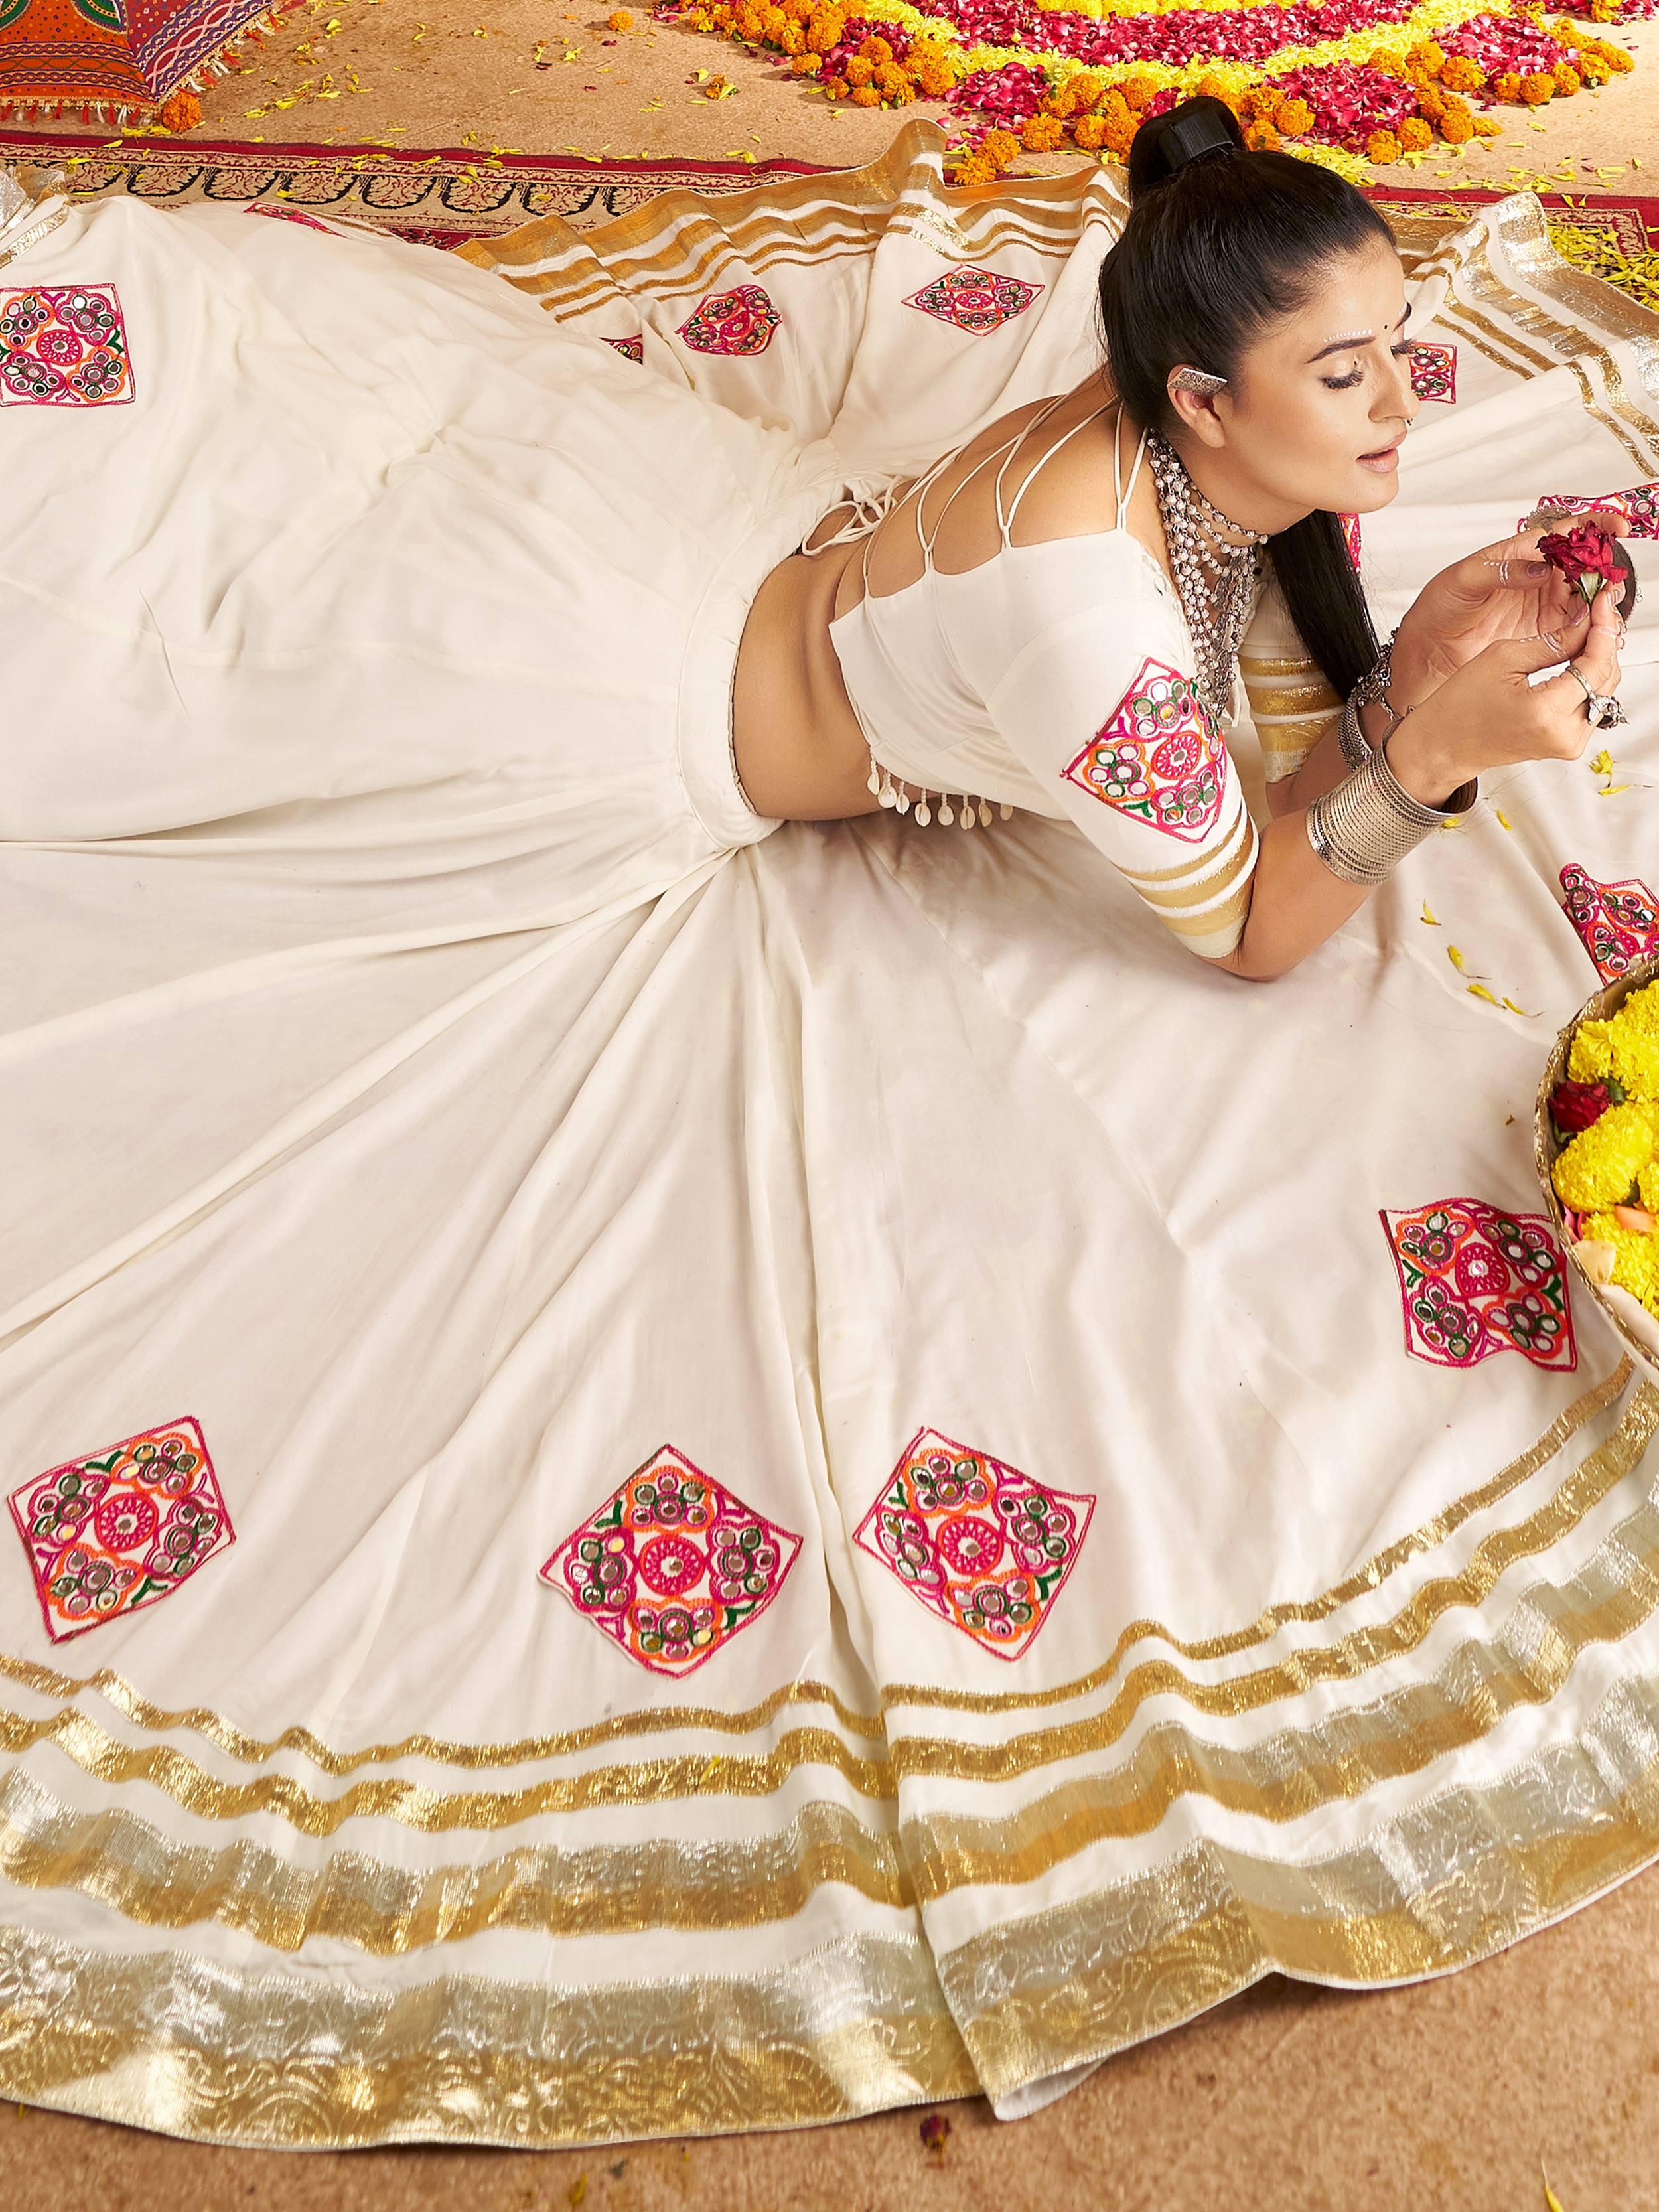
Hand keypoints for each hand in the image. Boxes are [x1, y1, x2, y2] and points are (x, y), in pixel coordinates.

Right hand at [1386, 588, 1623, 804]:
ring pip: (1604, 688)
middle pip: (1607, 676)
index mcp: (1546, 712)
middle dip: (1605, 638)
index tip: (1602, 599)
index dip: (1603, 626)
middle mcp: (1564, 734)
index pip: (1596, 662)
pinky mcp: (1568, 744)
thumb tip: (1586, 621)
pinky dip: (1590, 676)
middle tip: (1598, 607)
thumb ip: (1554, 641)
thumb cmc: (1461, 706)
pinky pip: (1592, 702)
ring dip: (1599, 656)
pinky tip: (1581, 653)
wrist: (1445, 744)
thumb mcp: (1503, 658)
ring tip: (1590, 626)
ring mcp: (1569, 743)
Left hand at [1388, 504, 1632, 704]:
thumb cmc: (1438, 608)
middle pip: (1587, 565)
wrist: (1426, 651)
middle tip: (1609, 580)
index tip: (1616, 527)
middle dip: (1604, 569)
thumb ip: (1503, 569)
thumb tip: (1542, 566)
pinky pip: (1578, 627)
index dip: (1594, 525)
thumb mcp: (1463, 579)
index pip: (1566, 532)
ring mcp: (1545, 607)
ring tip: (1604, 606)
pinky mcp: (1544, 635)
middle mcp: (1540, 578)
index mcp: (1522, 553)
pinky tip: (1597, 628)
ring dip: (1602, 599)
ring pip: (1588, 597)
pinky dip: (1592, 626)